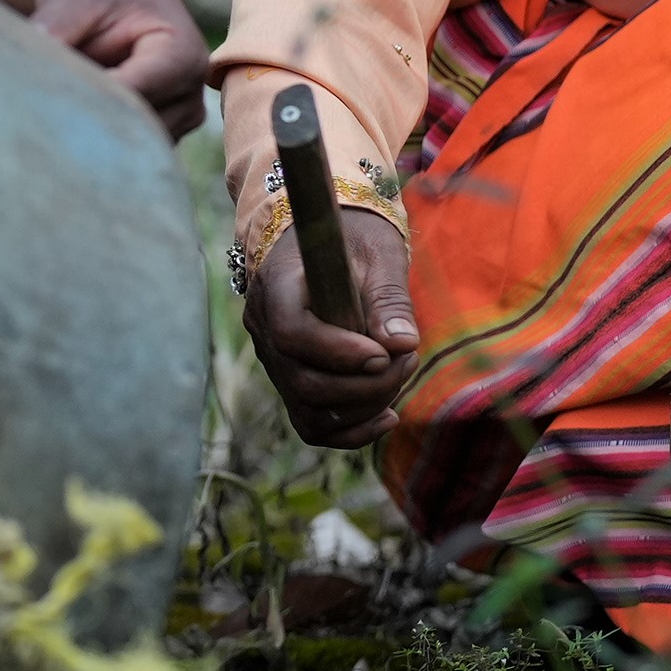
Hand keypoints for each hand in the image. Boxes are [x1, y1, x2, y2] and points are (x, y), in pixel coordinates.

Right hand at [244, 208, 418, 448]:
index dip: (339, 353)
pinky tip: (387, 415)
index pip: (292, 334)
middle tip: (407, 360)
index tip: (383, 353)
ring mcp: (272, 360)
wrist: (325, 243)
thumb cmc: (354, 240)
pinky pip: (311, 424)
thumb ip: (388, 299)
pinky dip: (351, 430)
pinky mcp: (289, 381)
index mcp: (276, 286)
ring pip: (308, 411)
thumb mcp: (377, 255)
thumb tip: (402, 344)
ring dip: (363, 407)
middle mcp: (263, 328)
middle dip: (365, 386)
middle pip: (302, 383)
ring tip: (400, 375)